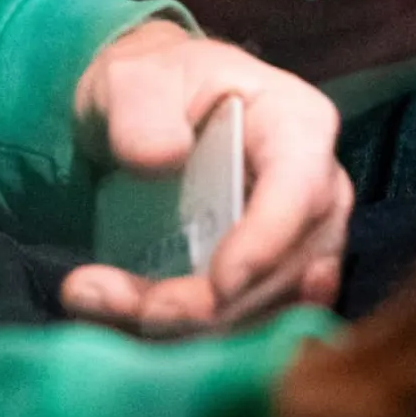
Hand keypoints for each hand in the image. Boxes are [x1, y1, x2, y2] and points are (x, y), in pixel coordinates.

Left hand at [61, 20, 352, 335]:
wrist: (140, 117)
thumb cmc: (151, 86)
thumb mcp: (133, 79)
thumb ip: (142, 111)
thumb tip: (163, 157)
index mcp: (298, 126)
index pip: (301, 192)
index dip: (267, 244)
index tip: (217, 287)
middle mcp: (316, 192)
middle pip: (289, 269)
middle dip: (213, 304)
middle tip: (133, 308)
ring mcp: (296, 244)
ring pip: (266, 310)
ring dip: (187, 327)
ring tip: (99, 300)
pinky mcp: (266, 284)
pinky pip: (239, 326)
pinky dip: (179, 336)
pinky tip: (114, 314)